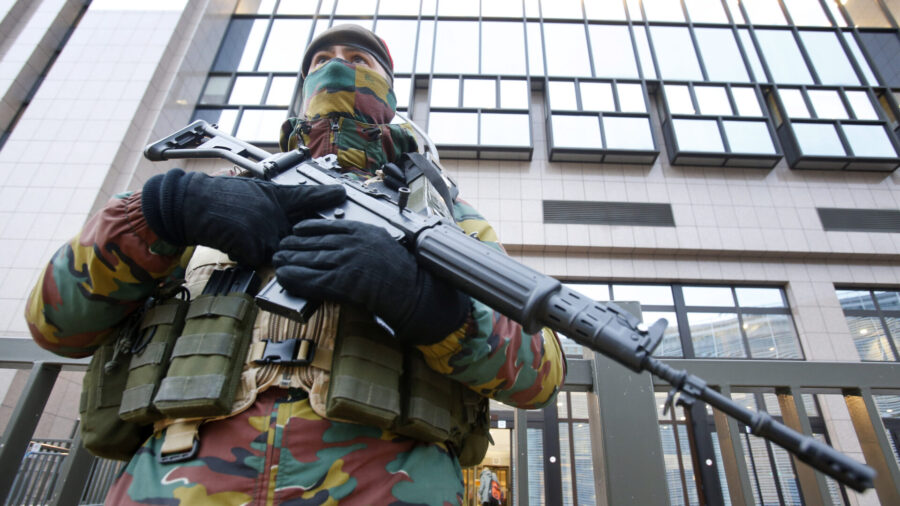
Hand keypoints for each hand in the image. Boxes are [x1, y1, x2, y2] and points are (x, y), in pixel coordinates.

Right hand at [142, 169, 345, 266]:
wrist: (192, 203)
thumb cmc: (221, 197)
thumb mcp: (255, 192)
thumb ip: (278, 203)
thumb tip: (301, 210)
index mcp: (276, 196)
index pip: (307, 197)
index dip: (325, 196)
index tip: (341, 193)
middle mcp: (275, 212)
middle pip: (299, 232)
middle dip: (303, 239)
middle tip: (306, 237)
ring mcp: (266, 230)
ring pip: (281, 250)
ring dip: (273, 250)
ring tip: (250, 235)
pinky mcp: (253, 247)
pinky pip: (259, 259)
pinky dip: (249, 254)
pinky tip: (235, 241)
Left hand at [272, 219, 469, 343]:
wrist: (413, 291)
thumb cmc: (404, 271)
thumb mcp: (383, 242)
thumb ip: (363, 239)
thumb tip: (345, 240)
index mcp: (362, 230)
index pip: (326, 225)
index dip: (306, 228)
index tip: (296, 230)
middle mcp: (352, 243)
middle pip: (313, 240)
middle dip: (293, 244)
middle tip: (280, 247)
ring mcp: (347, 262)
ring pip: (309, 258)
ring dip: (290, 260)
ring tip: (278, 260)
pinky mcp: (343, 282)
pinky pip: (313, 279)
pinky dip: (296, 278)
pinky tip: (285, 277)